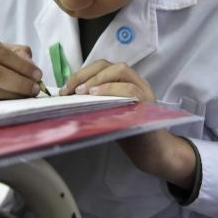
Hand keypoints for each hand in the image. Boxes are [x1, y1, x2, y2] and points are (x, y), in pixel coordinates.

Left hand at [58, 60, 194, 188]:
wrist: (151, 152)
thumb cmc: (128, 133)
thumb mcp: (109, 113)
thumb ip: (97, 102)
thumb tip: (69, 96)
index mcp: (126, 82)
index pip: (103, 66)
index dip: (83, 72)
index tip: (66, 87)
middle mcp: (137, 82)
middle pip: (110, 65)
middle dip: (87, 74)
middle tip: (70, 89)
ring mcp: (144, 90)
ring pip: (121, 70)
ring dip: (98, 79)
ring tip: (81, 91)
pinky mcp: (147, 102)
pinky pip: (130, 89)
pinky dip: (111, 89)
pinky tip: (96, 95)